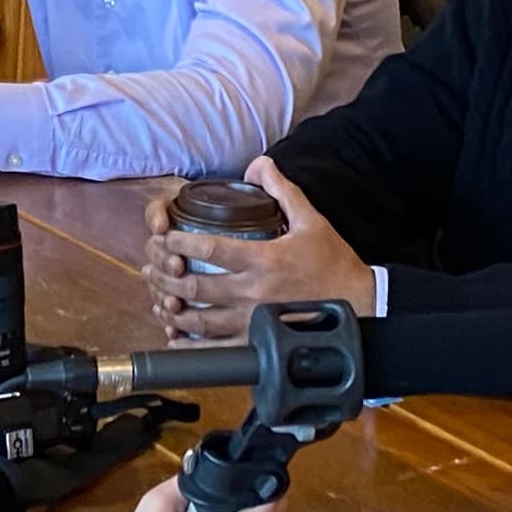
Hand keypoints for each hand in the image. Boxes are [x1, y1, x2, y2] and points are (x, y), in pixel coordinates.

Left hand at [139, 156, 373, 341]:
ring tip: (159, 298)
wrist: (359, 307)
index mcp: (264, 259)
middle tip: (153, 267)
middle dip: (167, 277)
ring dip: (174, 309)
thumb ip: (282, 190)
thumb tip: (260, 164)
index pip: (210, 248)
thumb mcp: (311, 220)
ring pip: (201, 319)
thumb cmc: (333, 263)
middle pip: (196, 286)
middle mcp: (254, 292)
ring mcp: (254, 322)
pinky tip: (177, 336)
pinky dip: (192, 343)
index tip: (164, 237)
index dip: (180, 242)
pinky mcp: (259, 343)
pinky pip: (217, 348)